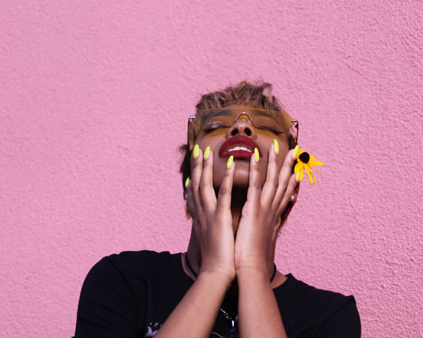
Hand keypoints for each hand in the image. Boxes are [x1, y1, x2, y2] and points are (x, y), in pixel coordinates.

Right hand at [186, 146, 235, 281]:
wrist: (216, 273)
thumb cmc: (217, 259)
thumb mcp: (212, 238)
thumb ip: (212, 227)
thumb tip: (213, 221)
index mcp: (200, 218)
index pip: (194, 193)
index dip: (193, 177)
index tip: (194, 165)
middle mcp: (202, 213)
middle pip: (196, 185)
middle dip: (196, 167)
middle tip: (197, 150)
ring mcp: (209, 215)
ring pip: (205, 186)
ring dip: (205, 167)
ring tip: (207, 151)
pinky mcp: (220, 218)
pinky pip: (223, 194)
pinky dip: (225, 179)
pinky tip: (229, 165)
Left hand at [234, 144, 298, 277]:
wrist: (251, 270)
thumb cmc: (253, 258)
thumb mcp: (262, 240)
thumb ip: (266, 230)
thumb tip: (271, 227)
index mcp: (272, 216)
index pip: (284, 194)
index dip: (291, 180)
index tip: (296, 168)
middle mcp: (271, 210)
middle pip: (283, 184)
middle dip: (289, 166)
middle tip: (295, 150)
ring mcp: (264, 209)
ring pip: (272, 181)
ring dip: (275, 162)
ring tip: (278, 146)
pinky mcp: (253, 210)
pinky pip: (255, 186)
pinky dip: (257, 170)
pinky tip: (257, 157)